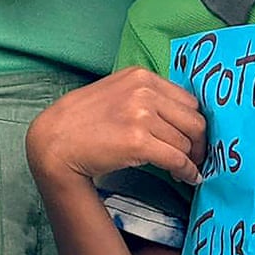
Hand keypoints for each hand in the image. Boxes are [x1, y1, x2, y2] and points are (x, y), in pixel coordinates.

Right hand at [26, 67, 206, 186]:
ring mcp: (141, 115)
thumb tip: (177, 116)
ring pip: (186, 141)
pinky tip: (188, 177)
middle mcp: (144, 91)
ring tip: (187, 169)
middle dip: (200, 142)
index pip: (187, 100)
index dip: (194, 122)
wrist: (55, 140)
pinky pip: (177, 158)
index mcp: (141, 76)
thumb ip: (145, 95)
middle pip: (193, 119)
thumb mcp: (115, 92)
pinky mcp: (138, 142)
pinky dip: (188, 171)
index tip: (195, 138)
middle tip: (199, 156)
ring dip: (192, 159)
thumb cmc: (82, 120)